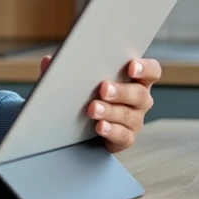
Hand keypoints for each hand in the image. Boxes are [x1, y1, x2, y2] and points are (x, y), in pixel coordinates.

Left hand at [39, 56, 160, 151]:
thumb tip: (47, 61)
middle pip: (140, 93)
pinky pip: (123, 135)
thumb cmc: (85, 94)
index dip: (145, 68)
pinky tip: (99, 126)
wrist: (80, 125)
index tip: (131, 66)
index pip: (151, 71)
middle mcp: (140, 99)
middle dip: (121, 91)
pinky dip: (110, 130)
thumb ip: (65, 68)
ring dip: (111, 111)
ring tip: (93, 108)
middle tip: (103, 88)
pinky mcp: (126, 138)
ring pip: (130, 115)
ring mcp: (135, 120)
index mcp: (134, 78)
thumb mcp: (76, 79)